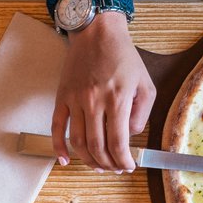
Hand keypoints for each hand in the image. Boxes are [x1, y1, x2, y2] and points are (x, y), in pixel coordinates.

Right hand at [52, 11, 154, 172]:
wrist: (97, 33)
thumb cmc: (124, 58)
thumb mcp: (145, 84)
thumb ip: (142, 114)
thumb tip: (129, 136)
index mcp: (117, 99)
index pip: (118, 142)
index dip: (123, 160)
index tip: (127, 166)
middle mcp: (94, 102)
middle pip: (97, 147)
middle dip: (107, 164)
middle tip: (114, 169)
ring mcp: (75, 101)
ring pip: (78, 142)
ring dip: (88, 160)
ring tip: (97, 166)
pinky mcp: (62, 98)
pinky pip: (57, 128)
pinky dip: (59, 147)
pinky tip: (64, 159)